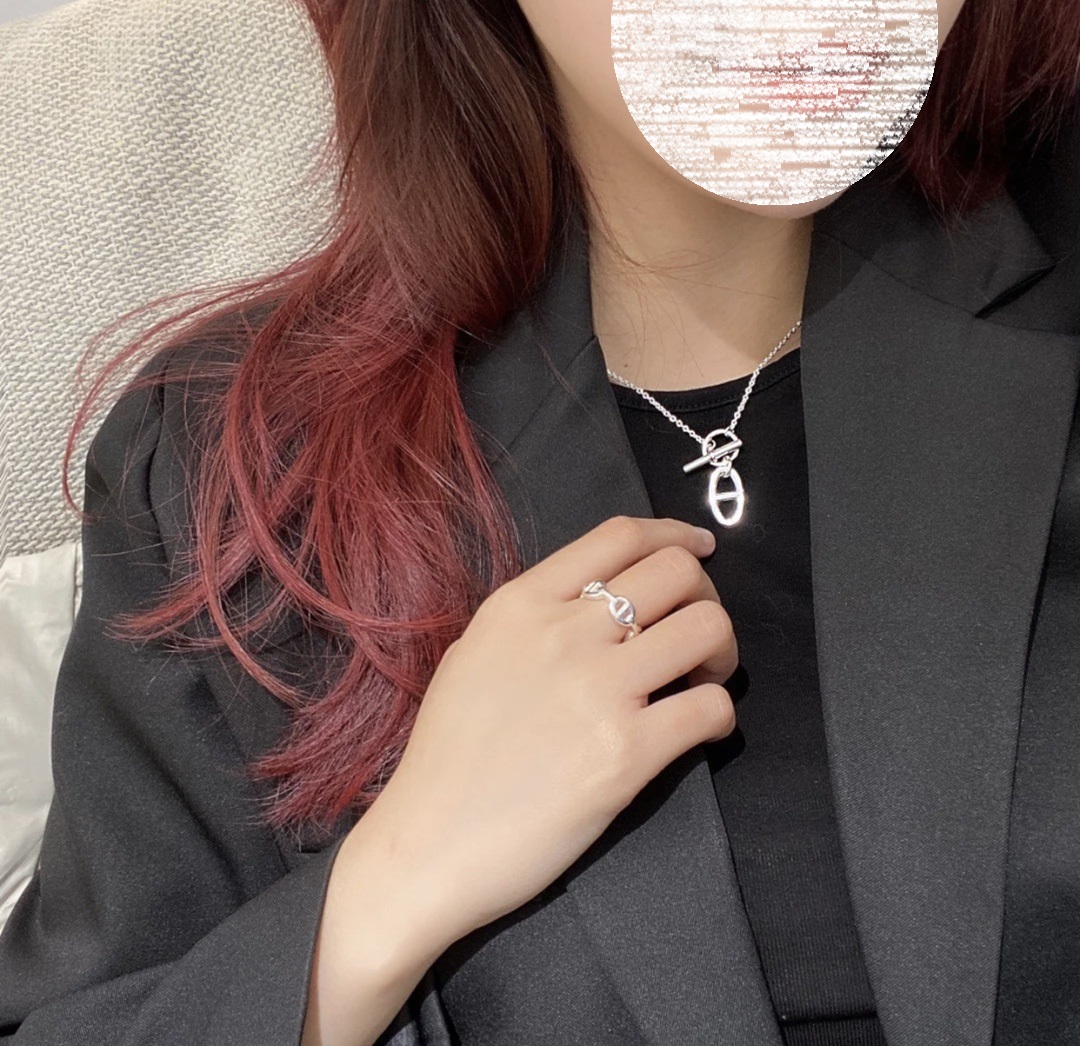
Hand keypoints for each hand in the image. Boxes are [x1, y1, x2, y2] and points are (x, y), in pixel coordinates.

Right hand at [352, 515, 737, 950]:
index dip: (673, 535)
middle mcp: (563, 632)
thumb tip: (597, 606)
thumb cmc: (445, 758)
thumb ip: (532, 621)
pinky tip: (697, 731)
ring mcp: (598, 690)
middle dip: (704, 594)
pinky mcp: (627, 752)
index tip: (699, 549)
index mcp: (522, 603)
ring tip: (700, 680)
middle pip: (676, 571)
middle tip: (695, 635)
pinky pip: (711, 707)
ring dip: (720, 652)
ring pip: (707, 626)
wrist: (426, 846)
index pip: (619, 535)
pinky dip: (719, 715)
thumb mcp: (473, 656)